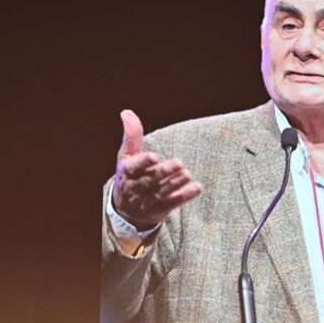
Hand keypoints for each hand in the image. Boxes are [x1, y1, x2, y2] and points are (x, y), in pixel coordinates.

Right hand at [112, 110, 202, 230]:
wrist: (127, 210)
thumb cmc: (130, 175)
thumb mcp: (127, 156)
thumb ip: (131, 135)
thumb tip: (127, 112)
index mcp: (126, 172)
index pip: (133, 168)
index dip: (143, 163)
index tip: (154, 156)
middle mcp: (135, 187)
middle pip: (151, 180)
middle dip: (165, 172)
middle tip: (179, 163)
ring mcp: (148, 200)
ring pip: (163, 191)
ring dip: (176, 183)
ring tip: (187, 174)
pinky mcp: (161, 208)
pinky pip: (174, 202)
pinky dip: (185, 195)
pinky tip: (197, 188)